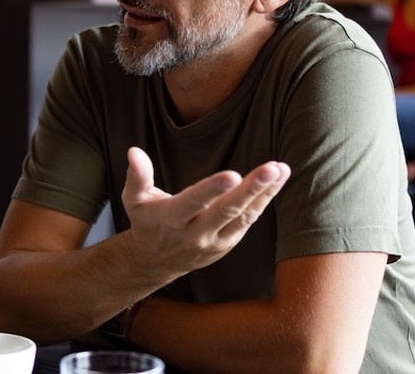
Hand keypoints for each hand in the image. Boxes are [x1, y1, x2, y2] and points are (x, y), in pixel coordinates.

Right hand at [121, 146, 289, 278]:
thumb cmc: (147, 221)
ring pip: (244, 217)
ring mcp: (214, 241)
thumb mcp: (134, 200)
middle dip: (250, 190)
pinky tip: (277, 181)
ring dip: (265, 193)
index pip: (194, 202)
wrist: (156, 261)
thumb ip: (137, 176)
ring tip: (281, 170)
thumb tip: (133, 151)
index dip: (213, 190)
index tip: (232, 174)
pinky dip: (264, 201)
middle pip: (226, 211)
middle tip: (270, 170)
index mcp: (171, 219)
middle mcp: (195, 233)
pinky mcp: (228, 244)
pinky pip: (248, 222)